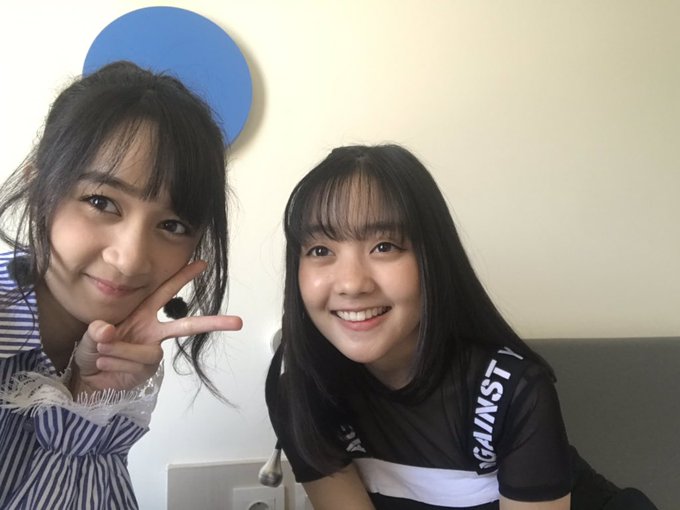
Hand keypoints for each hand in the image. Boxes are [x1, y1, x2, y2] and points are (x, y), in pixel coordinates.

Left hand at [70, 260, 242, 394]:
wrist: (85, 378)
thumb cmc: (91, 350)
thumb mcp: (90, 335)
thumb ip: (98, 331)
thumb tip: (107, 332)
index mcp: (143, 314)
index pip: (165, 292)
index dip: (183, 277)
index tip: (202, 263)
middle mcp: (153, 332)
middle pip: (186, 326)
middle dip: (213, 322)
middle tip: (238, 322)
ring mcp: (152, 352)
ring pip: (147, 352)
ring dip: (119, 353)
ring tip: (101, 356)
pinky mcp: (147, 372)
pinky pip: (135, 367)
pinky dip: (114, 366)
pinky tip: (105, 368)